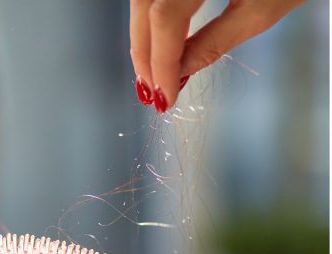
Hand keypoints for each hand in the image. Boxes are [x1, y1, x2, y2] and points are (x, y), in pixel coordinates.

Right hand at [130, 0, 304, 111]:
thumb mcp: (260, 10)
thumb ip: (214, 41)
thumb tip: (180, 73)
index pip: (165, 18)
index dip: (161, 62)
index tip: (164, 96)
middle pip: (145, 9)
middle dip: (145, 55)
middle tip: (152, 91)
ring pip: (142, 2)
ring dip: (144, 40)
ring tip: (155, 74)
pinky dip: (152, 22)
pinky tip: (160, 45)